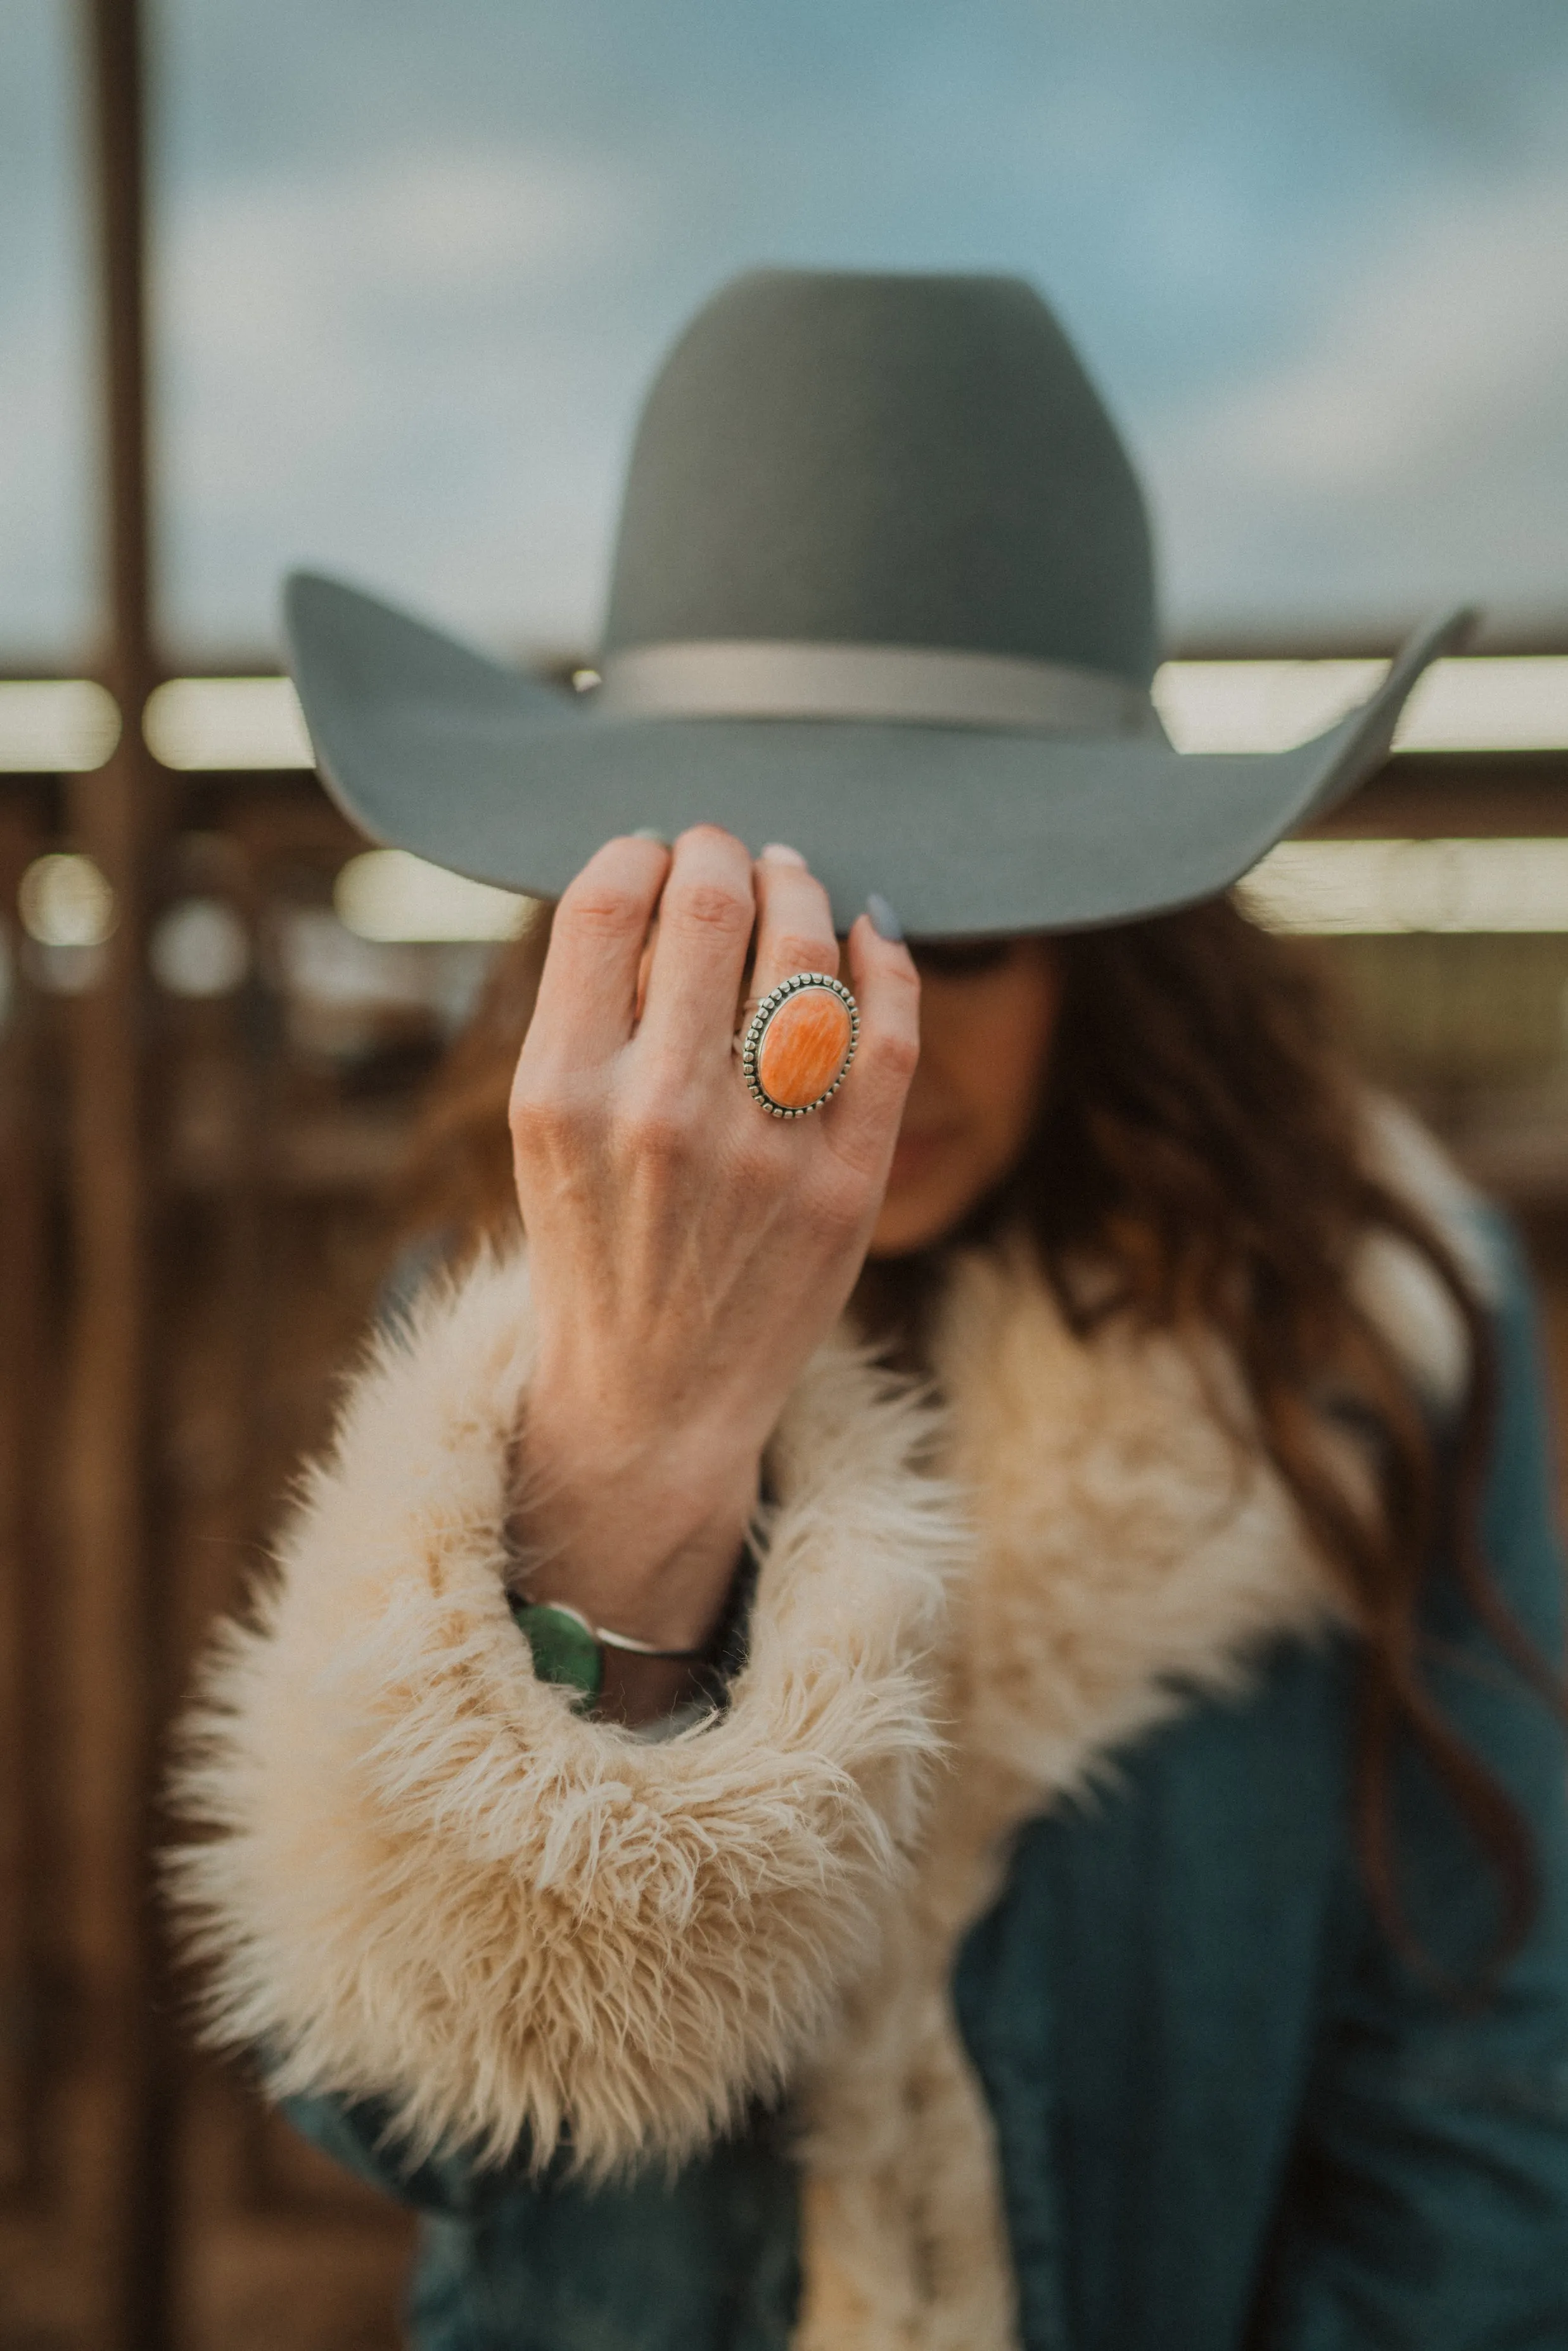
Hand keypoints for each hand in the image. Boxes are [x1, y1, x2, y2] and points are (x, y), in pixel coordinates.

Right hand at [508, 826, 918, 1718]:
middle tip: (728, 852)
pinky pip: (887, 1038)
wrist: (651, 1404)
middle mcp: (658, 1117)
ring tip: (794, 877)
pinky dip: (886, 962)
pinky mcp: (846, 1192)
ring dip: (804, 891)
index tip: (655, 852)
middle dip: (722, 856)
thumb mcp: (545, 1134)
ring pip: (808, 960)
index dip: (637, 852)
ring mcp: (761, 1157)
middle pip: (710, 912)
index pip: (605, 906)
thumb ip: (588, 1016)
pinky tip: (870, 933)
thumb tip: (656, 878)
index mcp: (561, 1094)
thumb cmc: (595, 1248)